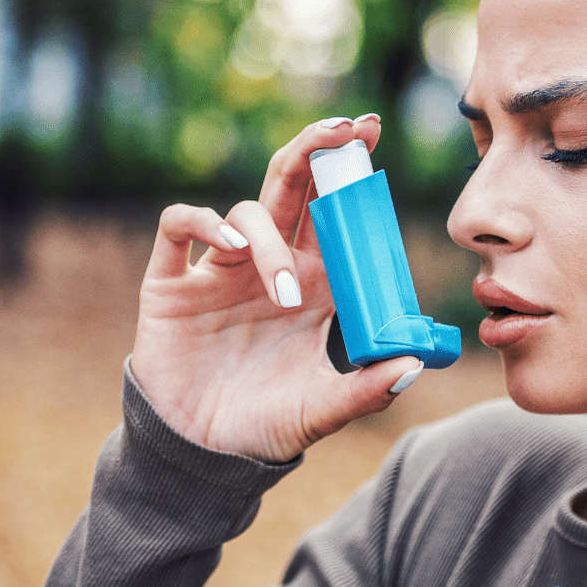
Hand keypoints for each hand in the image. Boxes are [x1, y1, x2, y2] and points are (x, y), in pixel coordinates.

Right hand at [130, 114, 425, 462]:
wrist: (201, 456)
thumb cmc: (265, 427)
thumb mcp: (322, 411)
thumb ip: (367, 391)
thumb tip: (415, 364)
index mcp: (313, 284)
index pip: (335, 213)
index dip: (350, 170)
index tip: (372, 134)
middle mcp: (269, 266)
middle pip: (292, 187)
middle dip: (317, 150)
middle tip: (345, 129)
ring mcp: (218, 271)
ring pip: (248, 213)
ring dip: (272, 242)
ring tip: (288, 293)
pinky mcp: (171, 283)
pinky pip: (180, 225)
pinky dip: (205, 223)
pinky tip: (231, 247)